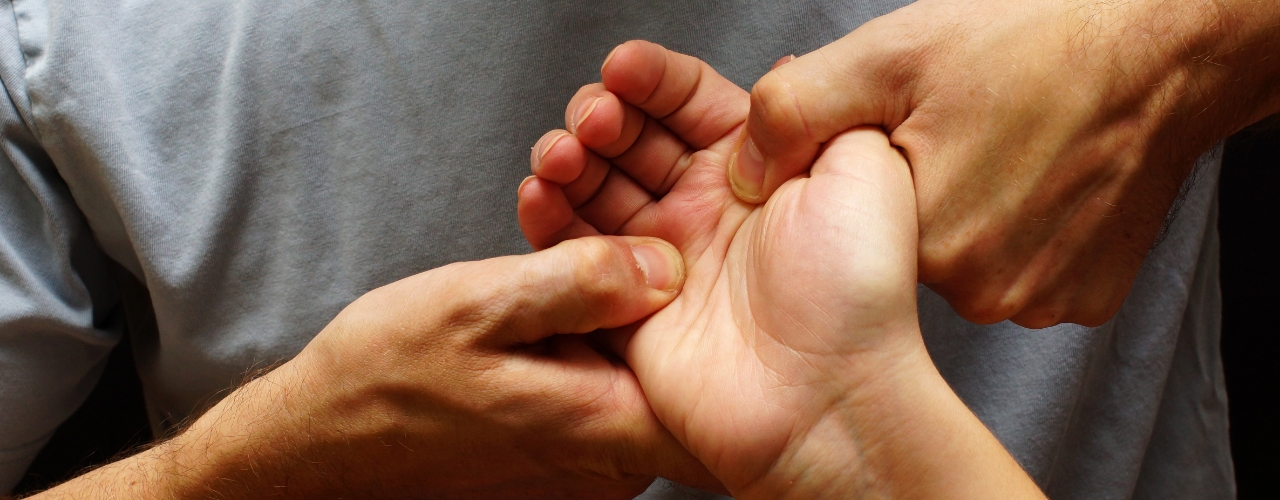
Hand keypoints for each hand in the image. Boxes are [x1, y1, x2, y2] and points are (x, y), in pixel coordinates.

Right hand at [33, 236, 719, 498]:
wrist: (321, 444)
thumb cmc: (384, 378)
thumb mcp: (473, 305)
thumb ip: (575, 284)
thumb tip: (663, 263)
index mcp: (604, 424)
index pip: (720, 400)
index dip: (734, 325)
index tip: (710, 259)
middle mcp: (612, 461)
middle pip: (689, 370)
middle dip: (670, 293)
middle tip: (632, 229)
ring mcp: (593, 467)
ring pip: (648, 373)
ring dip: (627, 312)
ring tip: (577, 255)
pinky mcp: (570, 458)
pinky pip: (610, 387)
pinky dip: (595, 339)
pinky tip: (553, 298)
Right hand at [519, 41, 1041, 497]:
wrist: (826, 396)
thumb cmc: (855, 289)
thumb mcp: (865, 164)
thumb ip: (815, 105)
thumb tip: (785, 72)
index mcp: (761, 171)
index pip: (691, 103)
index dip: (653, 80)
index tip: (623, 67)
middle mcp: (711, 211)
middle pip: (635, 141)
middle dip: (602, 115)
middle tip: (594, 116)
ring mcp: (667, 258)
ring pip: (598, 189)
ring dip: (569, 159)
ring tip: (562, 154)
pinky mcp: (630, 307)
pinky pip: (576, 253)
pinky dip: (549, 218)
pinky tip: (541, 194)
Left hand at [730, 0, 1279, 326]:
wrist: (1163, 49)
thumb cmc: (1037, 42)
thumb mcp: (888, 55)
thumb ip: (797, 114)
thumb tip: (742, 170)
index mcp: (924, 236)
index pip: (856, 229)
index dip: (873, 175)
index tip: (911, 133)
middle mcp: (982, 288)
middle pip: (913, 252)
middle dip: (925, 194)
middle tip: (966, 132)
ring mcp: (1039, 299)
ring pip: (969, 264)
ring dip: (979, 214)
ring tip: (1013, 148)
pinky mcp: (1083, 298)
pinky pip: (1025, 272)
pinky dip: (1027, 232)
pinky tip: (1046, 180)